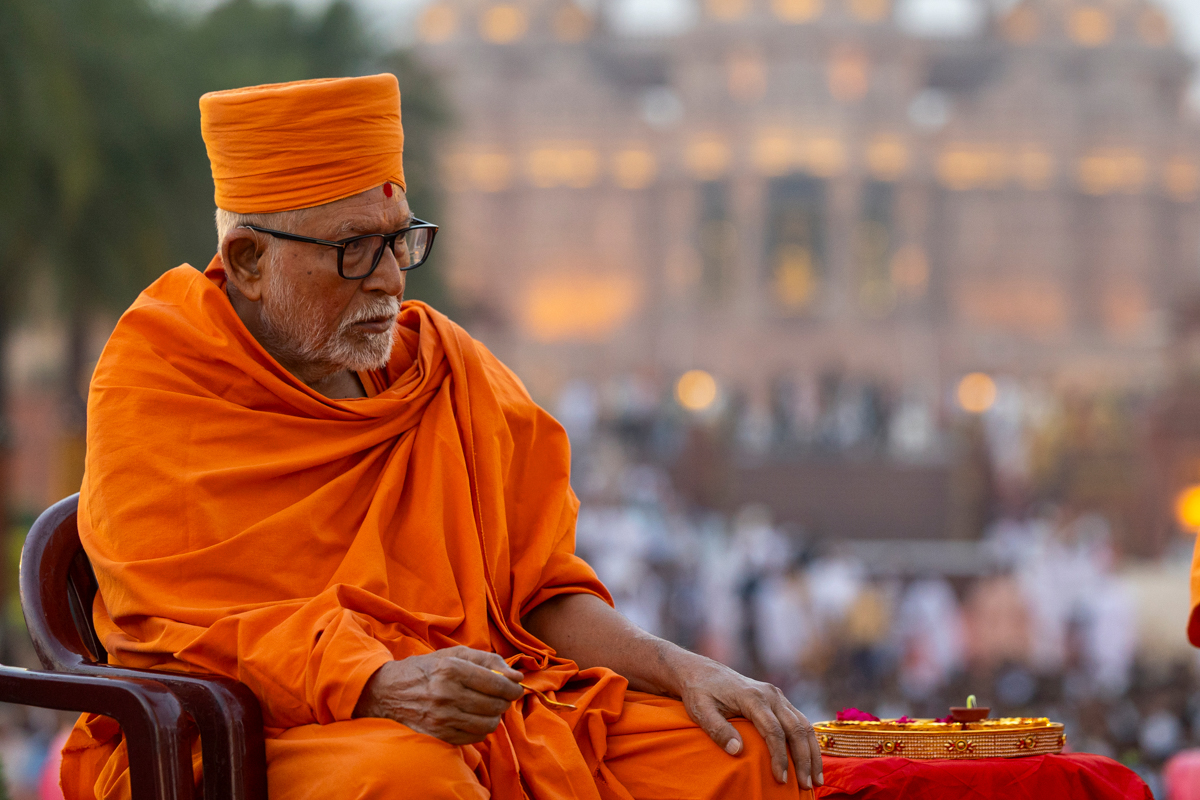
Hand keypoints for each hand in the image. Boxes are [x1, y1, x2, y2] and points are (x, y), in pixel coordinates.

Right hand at [353, 645, 524, 744]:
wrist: (387, 691)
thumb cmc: (426, 669)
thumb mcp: (453, 654)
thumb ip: (488, 660)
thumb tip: (516, 675)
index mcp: (451, 670)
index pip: (496, 683)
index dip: (513, 687)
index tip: (516, 686)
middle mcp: (446, 694)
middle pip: (495, 705)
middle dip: (506, 701)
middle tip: (502, 696)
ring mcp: (441, 718)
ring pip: (488, 724)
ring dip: (495, 716)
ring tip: (489, 707)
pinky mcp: (438, 734)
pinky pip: (474, 737)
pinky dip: (481, 728)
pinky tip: (475, 717)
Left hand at [676, 656, 822, 789]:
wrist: (703, 673)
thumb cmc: (700, 693)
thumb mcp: (700, 710)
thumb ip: (718, 729)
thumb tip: (737, 750)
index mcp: (752, 697)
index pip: (773, 730)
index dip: (779, 756)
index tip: (781, 779)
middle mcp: (770, 695)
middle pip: (796, 728)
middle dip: (804, 759)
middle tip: (807, 785)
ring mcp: (777, 696)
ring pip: (804, 724)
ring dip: (812, 753)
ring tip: (816, 779)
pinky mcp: (778, 700)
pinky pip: (800, 721)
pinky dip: (808, 742)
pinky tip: (811, 760)